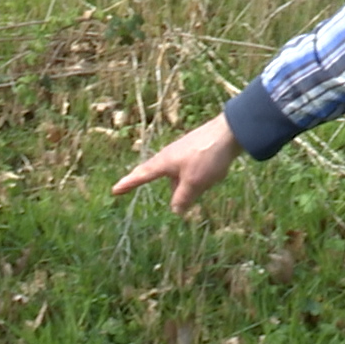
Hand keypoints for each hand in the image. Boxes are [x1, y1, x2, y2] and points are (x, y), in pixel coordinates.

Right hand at [111, 113, 244, 212]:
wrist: (230, 132)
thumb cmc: (207, 157)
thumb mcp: (194, 183)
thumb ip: (183, 198)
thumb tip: (175, 211)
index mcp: (164, 163)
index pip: (141, 176)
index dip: (128, 184)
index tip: (114, 190)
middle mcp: (169, 156)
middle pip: (156, 173)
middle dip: (146, 179)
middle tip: (130, 184)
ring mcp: (182, 152)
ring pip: (177, 174)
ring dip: (180, 184)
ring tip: (194, 190)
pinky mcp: (195, 151)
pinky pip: (189, 169)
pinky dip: (192, 177)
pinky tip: (208, 179)